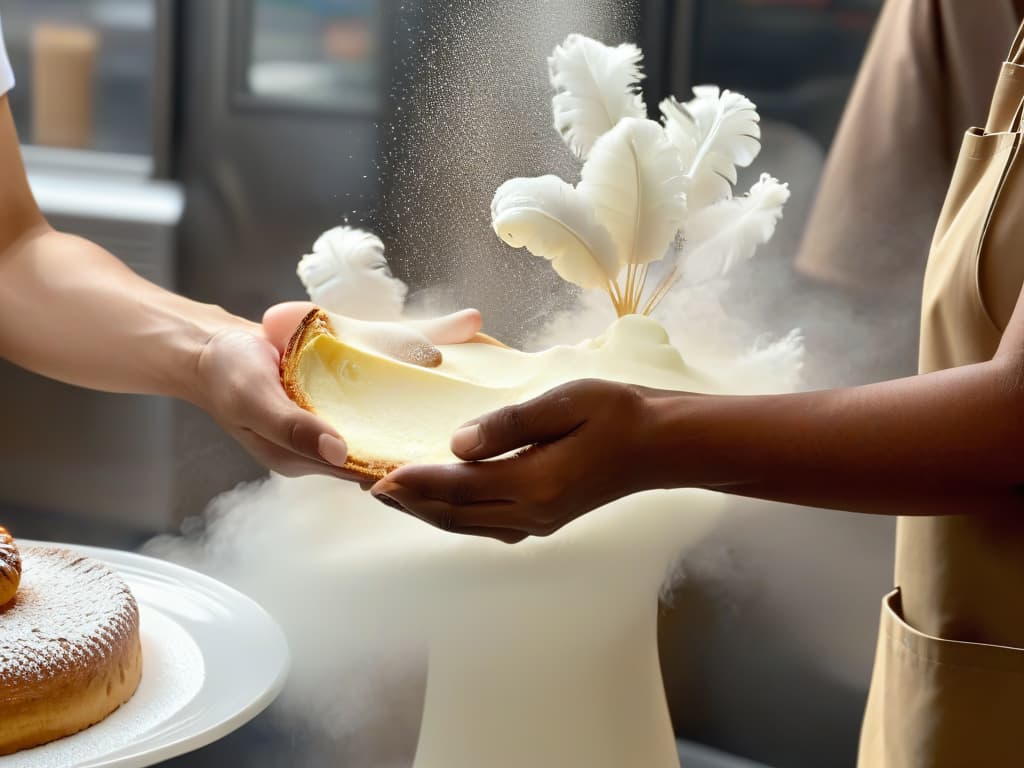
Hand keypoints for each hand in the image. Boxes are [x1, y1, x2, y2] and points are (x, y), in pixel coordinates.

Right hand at [193, 302, 485, 479]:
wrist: (213, 347)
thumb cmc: (227, 375)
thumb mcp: (253, 400)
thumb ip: (293, 426)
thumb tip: (341, 453)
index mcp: (314, 458)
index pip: (373, 471)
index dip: (411, 467)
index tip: (453, 457)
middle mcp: (337, 440)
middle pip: (395, 440)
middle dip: (435, 432)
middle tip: (485, 421)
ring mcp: (344, 411)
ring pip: (399, 407)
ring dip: (437, 392)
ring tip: (486, 380)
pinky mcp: (347, 383)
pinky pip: (389, 375)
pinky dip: (421, 356)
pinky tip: (458, 340)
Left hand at [370, 379, 664, 541]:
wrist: (660, 445)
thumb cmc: (618, 413)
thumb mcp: (564, 402)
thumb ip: (507, 424)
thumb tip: (455, 443)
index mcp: (535, 483)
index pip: (458, 486)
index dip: (414, 482)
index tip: (376, 475)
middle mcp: (533, 512)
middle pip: (456, 514)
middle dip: (411, 503)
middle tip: (369, 489)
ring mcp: (540, 521)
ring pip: (469, 525)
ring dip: (428, 513)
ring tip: (395, 498)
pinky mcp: (546, 519)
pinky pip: (487, 525)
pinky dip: (456, 517)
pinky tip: (444, 505)